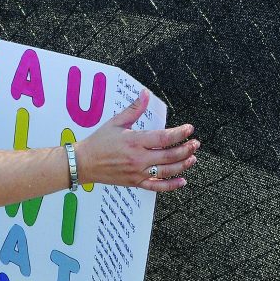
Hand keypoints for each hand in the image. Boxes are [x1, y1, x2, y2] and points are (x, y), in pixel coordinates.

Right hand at [75, 89, 198, 191]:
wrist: (83, 163)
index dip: (180, 133)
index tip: (189, 129)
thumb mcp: (116, 122)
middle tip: (196, 144)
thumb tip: (146, 93)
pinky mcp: (135, 182)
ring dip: (182, 165)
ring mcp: (138, 172)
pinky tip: (182, 181)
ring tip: (192, 158)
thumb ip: (134, 109)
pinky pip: (157, 186)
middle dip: (186, 149)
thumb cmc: (98, 142)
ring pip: (166, 171)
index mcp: (134, 141)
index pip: (163, 137)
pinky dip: (171, 185)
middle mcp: (138, 158)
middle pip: (169, 155)